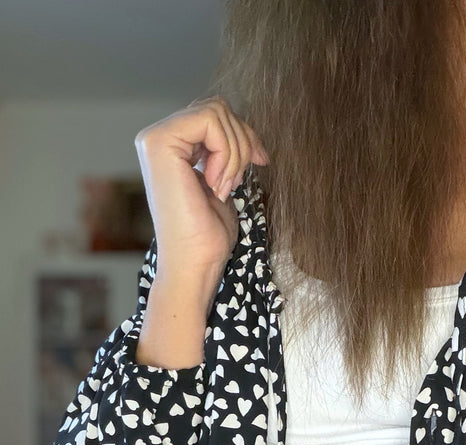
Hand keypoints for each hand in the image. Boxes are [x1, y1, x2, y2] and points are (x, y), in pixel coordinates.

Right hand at [134, 95, 268, 283]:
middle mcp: (158, 137)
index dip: (244, 136)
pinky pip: (211, 121)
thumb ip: (224, 150)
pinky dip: (227, 153)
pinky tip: (217, 184)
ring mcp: (155, 138)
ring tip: (225, 187)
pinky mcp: (160, 143)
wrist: (194, 263)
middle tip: (236, 182)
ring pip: (217, 111)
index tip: (257, 164)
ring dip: (236, 153)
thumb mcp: (223, 180)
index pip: (216, 114)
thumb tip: (244, 127)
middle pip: (218, 107)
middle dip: (242, 142)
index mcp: (172, 145)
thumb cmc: (208, 234)